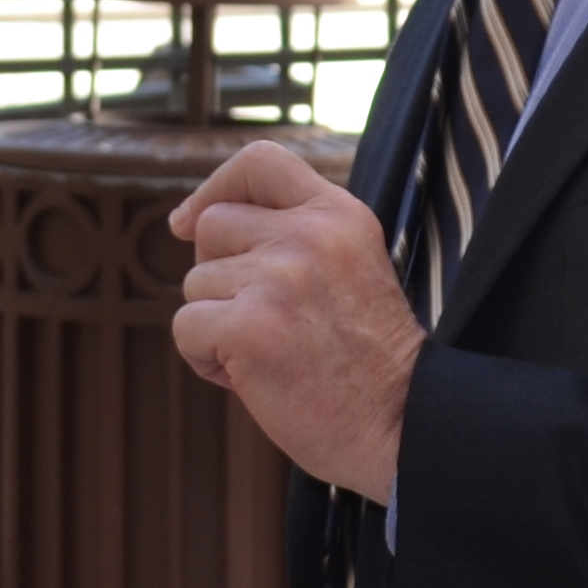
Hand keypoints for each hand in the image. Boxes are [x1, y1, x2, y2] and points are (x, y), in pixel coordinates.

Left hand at [166, 140, 421, 498]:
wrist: (400, 427)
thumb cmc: (368, 364)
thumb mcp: (350, 268)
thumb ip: (297, 237)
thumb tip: (197, 224)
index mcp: (339, 215)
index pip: (261, 160)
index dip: (217, 185)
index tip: (189, 222)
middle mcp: (308, 235)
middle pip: (212, 224)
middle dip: (216, 272)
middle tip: (258, 318)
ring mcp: (276, 278)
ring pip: (196, 283)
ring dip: (216, 323)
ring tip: (269, 354)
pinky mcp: (248, 325)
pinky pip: (187, 328)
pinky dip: (205, 360)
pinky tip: (252, 378)